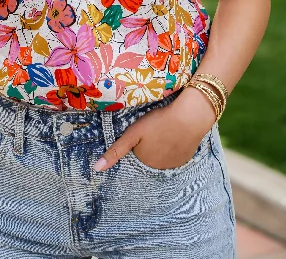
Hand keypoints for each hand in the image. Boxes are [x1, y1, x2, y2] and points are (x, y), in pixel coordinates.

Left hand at [93, 86, 215, 171]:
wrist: (189, 117)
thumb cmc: (158, 122)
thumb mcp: (133, 133)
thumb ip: (116, 151)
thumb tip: (96, 169)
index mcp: (144, 162)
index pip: (136, 153)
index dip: (138, 141)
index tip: (144, 131)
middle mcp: (158, 169)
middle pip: (148, 156)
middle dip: (149, 145)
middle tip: (155, 128)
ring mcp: (173, 165)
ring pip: (162, 156)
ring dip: (161, 147)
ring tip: (165, 130)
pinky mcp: (185, 159)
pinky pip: (174, 155)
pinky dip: (173, 147)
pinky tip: (175, 135)